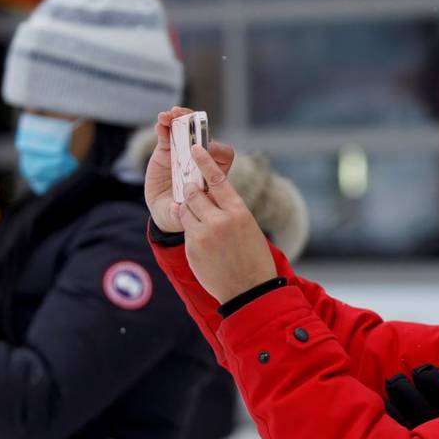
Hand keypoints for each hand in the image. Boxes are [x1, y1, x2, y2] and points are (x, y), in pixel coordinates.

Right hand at [145, 108, 236, 233]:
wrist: (166, 211)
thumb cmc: (181, 215)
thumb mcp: (179, 217)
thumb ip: (180, 214)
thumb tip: (178, 208)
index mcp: (211, 174)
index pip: (222, 156)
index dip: (215, 150)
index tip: (201, 150)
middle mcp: (200, 160)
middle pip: (205, 136)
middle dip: (197, 125)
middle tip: (186, 118)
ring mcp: (184, 152)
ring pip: (187, 130)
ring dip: (180, 118)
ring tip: (170, 114)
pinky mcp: (167, 150)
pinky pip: (168, 134)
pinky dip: (165, 126)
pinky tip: (161, 121)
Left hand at [178, 143, 275, 303]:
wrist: (249, 290)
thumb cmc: (253, 256)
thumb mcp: (248, 227)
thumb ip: (230, 209)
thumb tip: (212, 194)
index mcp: (238, 211)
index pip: (217, 178)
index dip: (204, 161)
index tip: (195, 148)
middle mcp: (219, 220)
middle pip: (194, 193)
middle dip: (191, 190)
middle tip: (193, 191)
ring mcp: (203, 235)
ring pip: (185, 210)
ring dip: (189, 209)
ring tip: (199, 218)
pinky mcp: (192, 248)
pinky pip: (186, 229)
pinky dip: (191, 229)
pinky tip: (204, 242)